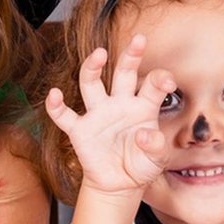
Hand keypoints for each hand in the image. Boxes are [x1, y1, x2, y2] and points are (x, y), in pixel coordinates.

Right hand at [45, 35, 174, 196]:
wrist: (121, 184)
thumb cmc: (142, 165)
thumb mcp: (157, 159)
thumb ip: (156, 147)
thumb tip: (145, 135)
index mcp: (144, 107)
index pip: (153, 85)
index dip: (161, 79)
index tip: (169, 83)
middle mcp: (120, 104)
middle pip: (124, 73)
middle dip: (130, 56)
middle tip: (139, 40)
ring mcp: (98, 114)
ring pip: (92, 84)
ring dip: (93, 68)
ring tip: (99, 54)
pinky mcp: (80, 130)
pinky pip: (64, 115)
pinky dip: (56, 106)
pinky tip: (55, 94)